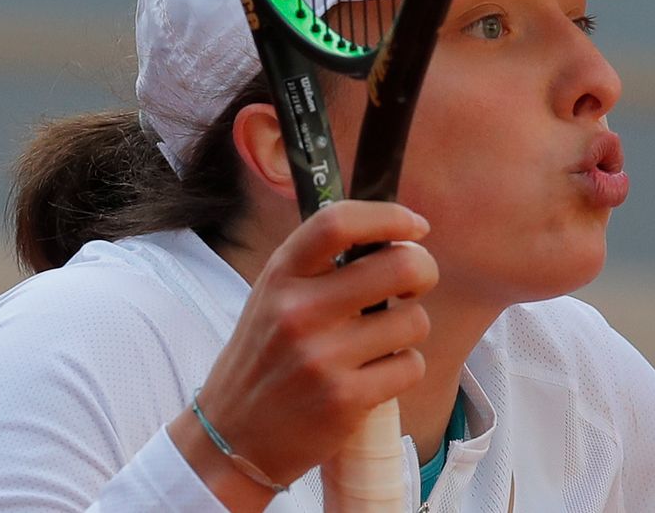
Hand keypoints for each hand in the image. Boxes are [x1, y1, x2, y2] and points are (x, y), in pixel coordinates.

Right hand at [170, 201, 436, 505]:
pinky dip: (403, 369)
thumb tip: (391, 234)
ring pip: (414, 320)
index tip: (415, 226)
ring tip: (380, 342)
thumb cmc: (266, 359)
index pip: (339, 222)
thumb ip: (321, 265)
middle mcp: (299, 311)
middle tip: (415, 285)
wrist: (230, 438)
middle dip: (424, 271)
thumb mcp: (274, 296)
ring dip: (409, 330)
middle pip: (400, 267)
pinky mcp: (345, 399)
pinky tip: (374, 375)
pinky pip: (410, 365)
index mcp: (281, 276)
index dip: (389, 216)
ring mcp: (322, 357)